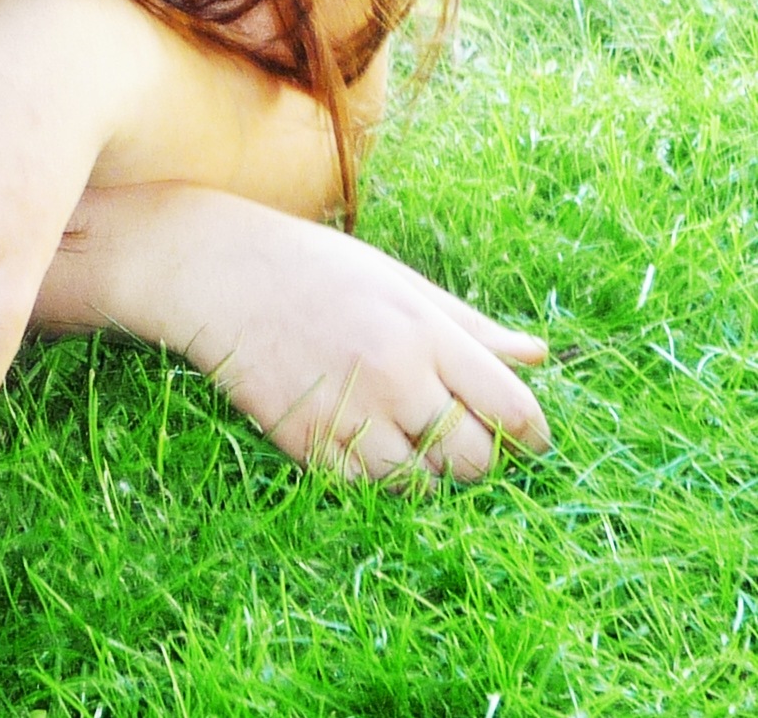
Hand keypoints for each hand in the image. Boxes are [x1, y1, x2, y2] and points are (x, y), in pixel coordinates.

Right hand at [114, 185, 549, 482]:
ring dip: (426, 471)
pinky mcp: (306, 443)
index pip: (510, 408)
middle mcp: (393, 377)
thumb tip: (540, 356)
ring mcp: (348, 414)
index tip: (528, 437)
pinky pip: (366, 489)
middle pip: (473, 459)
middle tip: (459, 436)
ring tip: (407, 435)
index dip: (530, 433)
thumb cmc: (315, 269)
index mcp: (423, 331)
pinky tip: (363, 439)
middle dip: (479, 457)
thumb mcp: (399, 282)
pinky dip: (376, 476)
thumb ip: (469, 326)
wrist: (218, 273)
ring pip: (422, 484)